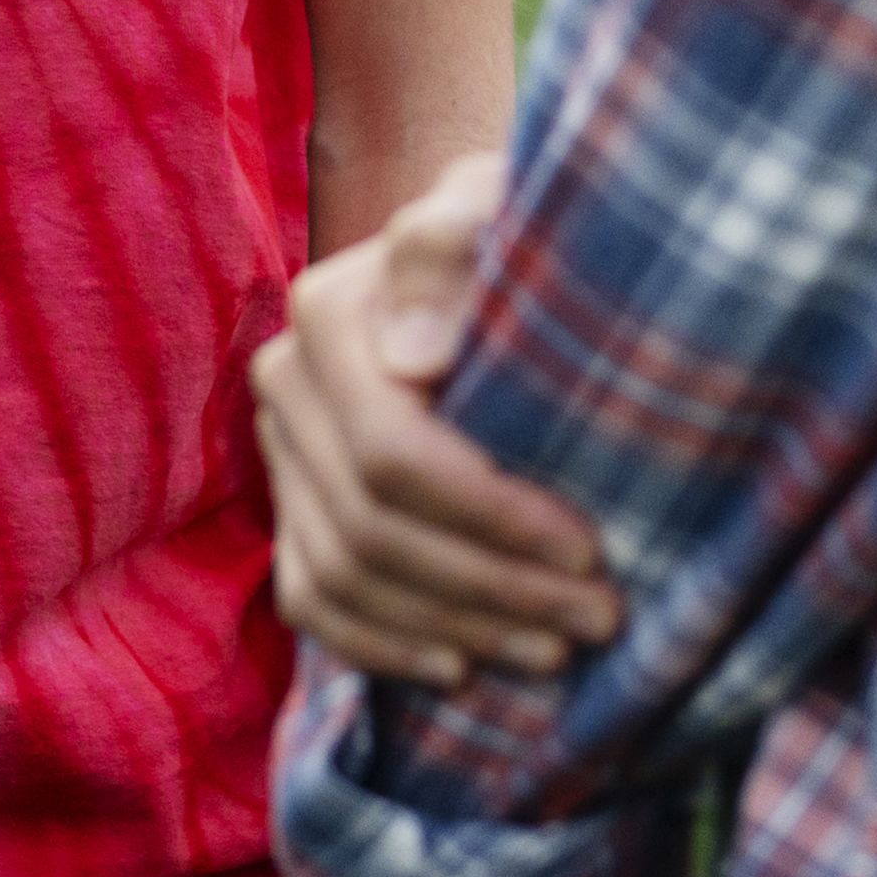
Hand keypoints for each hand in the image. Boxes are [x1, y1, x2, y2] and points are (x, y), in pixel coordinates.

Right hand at [253, 156, 624, 686]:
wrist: (494, 256)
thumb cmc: (521, 236)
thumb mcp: (505, 210)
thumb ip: (457, 244)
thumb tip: (415, 359)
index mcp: (328, 313)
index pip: (391, 453)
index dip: (491, 518)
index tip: (590, 552)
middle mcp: (283, 378)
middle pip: (369, 526)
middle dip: (490, 586)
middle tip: (597, 620)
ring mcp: (279, 445)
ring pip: (340, 572)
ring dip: (451, 627)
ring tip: (554, 650)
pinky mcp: (287, 498)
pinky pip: (308, 597)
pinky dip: (379, 645)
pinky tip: (460, 666)